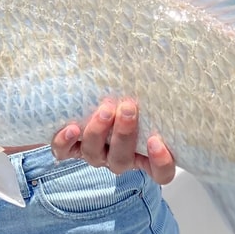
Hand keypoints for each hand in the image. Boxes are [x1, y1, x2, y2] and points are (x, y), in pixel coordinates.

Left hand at [51, 98, 176, 184]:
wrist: (86, 95)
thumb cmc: (125, 95)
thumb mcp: (142, 95)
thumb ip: (152, 91)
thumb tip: (169, 61)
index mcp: (143, 152)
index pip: (161, 172)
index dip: (161, 163)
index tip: (156, 141)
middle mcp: (119, 157)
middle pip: (123, 160)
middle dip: (125, 135)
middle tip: (128, 109)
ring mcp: (94, 155)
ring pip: (95, 155)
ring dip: (99, 132)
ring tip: (105, 110)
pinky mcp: (69, 149)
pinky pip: (65, 152)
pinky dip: (66, 142)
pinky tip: (71, 128)